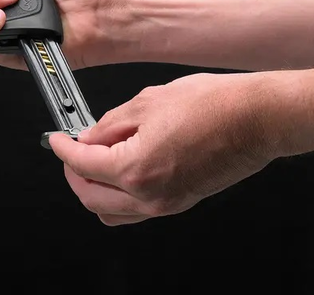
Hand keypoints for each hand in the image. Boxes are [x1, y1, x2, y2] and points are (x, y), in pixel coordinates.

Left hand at [49, 71, 280, 224]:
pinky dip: (118, 195)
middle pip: (91, 198)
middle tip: (70, 151)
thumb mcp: (147, 102)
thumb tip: (90, 136)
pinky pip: (136, 210)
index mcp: (135, 169)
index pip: (81, 165)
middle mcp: (149, 195)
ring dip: (94, 190)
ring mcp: (167, 203)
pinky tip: (121, 169)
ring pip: (112, 212)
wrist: (257, 118)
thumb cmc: (214, 106)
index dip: (62, 150)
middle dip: (73, 174)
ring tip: (93, 162)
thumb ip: (109, 124)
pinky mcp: (181, 201)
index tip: (56, 140)